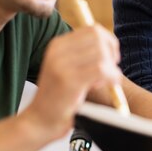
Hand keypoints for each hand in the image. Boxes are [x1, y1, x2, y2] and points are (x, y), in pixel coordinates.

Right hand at [21, 25, 122, 140]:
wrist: (40, 121)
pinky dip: (111, 77)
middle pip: (99, 38)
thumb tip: (110, 43)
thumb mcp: (68, 67)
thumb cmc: (60, 96)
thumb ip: (84, 54)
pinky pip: (101, 69)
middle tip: (110, 71)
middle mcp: (57, 51)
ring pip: (101, 54)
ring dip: (111, 68)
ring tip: (104, 82)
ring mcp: (62, 65)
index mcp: (57, 45)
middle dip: (111, 54)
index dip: (109, 42)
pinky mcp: (69, 80)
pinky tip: (108, 86)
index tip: (112, 58)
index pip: (93, 29)